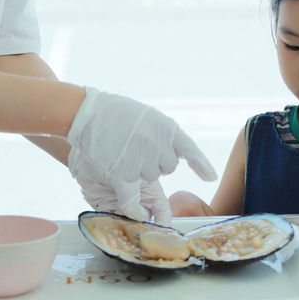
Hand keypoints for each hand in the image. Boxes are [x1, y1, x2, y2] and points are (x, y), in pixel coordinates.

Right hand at [67, 88, 215, 215]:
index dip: (202, 164)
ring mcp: (142, 160)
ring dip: (141, 168)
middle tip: (138, 146)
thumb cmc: (116, 113)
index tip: (210, 176)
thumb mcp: (147, 117)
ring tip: (125, 150)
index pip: (190, 149)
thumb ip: (163, 135)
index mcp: (166, 127)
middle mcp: (158, 144)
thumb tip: (174, 151)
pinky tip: (124, 174)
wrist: (88, 114)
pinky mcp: (125, 173)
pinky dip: (130, 185)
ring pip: (151, 176)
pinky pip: (134, 186)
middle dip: (157, 161)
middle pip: (168, 167)